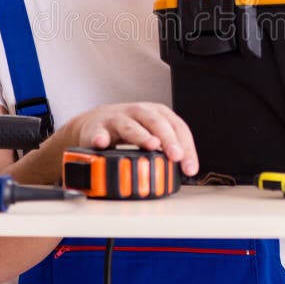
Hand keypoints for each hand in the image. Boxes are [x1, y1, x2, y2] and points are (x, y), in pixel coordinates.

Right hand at [65, 102, 198, 175]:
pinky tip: (102, 143)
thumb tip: (184, 171)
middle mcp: (138, 112)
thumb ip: (166, 149)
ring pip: (130, 125)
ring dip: (141, 135)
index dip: (187, 147)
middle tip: (176, 156)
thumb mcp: (151, 134)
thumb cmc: (128, 129)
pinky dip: (100, 138)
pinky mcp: (96, 128)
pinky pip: (98, 133)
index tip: (190, 167)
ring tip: (151, 145)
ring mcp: (117, 119)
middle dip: (168, 139)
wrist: (94, 123)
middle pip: (156, 122)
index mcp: (156, 113)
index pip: (177, 127)